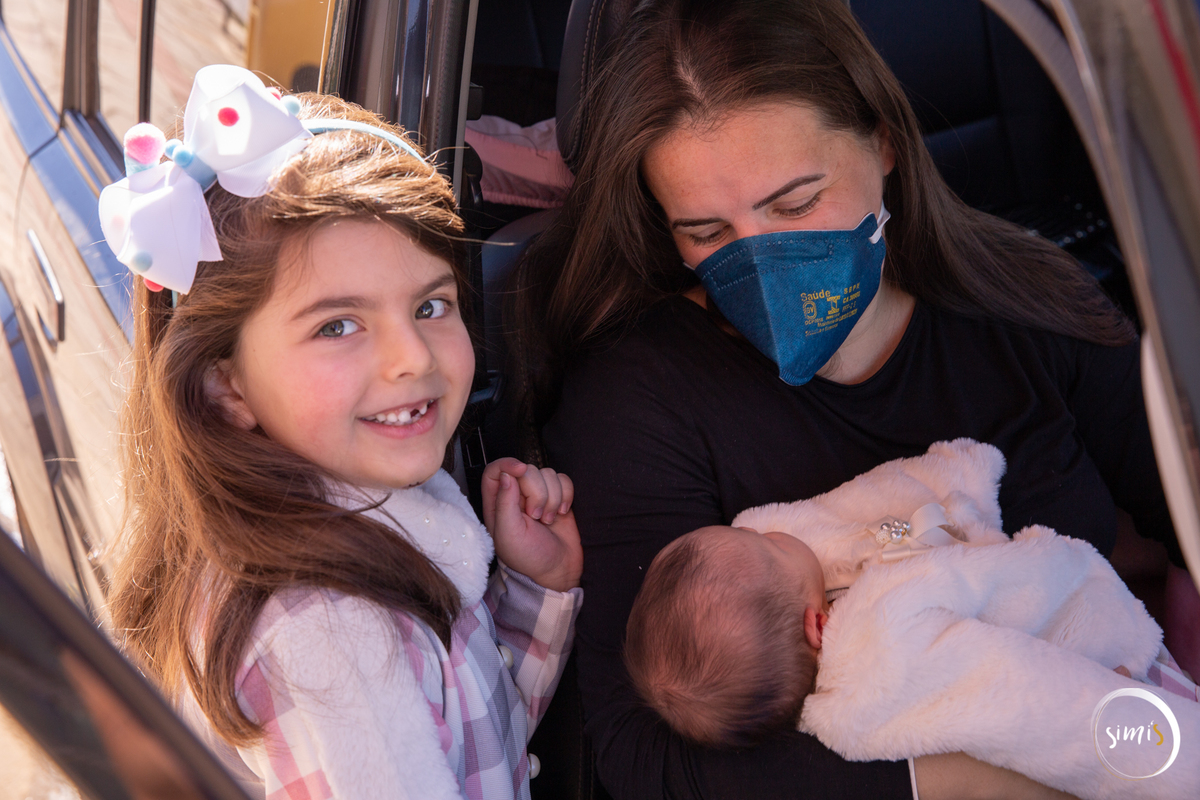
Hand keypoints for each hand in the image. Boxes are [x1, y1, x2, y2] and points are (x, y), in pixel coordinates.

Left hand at [481, 458, 582, 591]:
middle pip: (527, 470)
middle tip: (536, 517)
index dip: (507, 464)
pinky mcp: (559, 497)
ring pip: (548, 474)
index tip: (521, 471)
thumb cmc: (528, 558)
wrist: (558, 571)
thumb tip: (506, 475)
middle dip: (537, 493)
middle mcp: (517, 496)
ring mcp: (539, 495)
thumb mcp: (509, 534)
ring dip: (553, 497)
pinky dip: (566, 495)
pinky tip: (561, 513)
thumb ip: (504, 503)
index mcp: (497, 503)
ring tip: (548, 520)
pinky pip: (564, 480)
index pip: (496, 470)